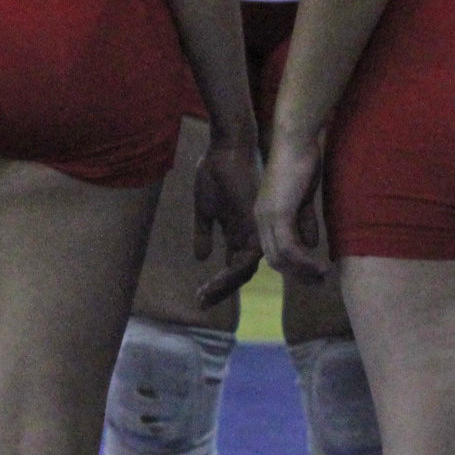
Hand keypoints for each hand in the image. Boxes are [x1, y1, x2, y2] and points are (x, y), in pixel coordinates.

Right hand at [191, 140, 263, 307]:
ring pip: (242, 272)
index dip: (217, 283)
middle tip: (200, 304)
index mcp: (239, 232)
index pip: (233, 266)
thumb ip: (204, 233)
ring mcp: (255, 234)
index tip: (199, 296)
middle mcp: (250, 236)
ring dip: (222, 287)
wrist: (226, 150)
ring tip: (203, 296)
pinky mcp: (255, 230)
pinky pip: (245, 262)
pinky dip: (230, 276)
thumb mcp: (205, 210)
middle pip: (239, 274)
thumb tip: (201, 258)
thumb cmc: (215, 173)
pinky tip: (214, 281)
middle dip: (218, 291)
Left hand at [254, 132, 329, 283]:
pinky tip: (319, 266)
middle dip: (297, 275)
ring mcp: (267, 217)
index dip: (291, 267)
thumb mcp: (303, 198)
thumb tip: (311, 245)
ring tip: (322, 276)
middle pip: (274, 260)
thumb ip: (304, 221)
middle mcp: (261, 219)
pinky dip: (304, 262)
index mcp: (264, 215)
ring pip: (280, 259)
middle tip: (318, 281)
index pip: (273, 251)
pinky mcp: (278, 213)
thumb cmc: (302, 162)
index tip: (311, 274)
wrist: (295, 140)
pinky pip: (289, 248)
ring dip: (303, 272)